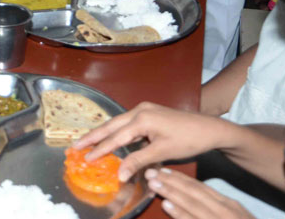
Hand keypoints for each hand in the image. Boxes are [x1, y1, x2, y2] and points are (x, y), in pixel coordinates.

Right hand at [72, 102, 230, 181]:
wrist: (208, 128)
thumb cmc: (187, 139)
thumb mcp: (162, 152)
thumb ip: (138, 161)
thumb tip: (118, 175)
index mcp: (141, 118)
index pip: (115, 137)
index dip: (99, 149)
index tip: (85, 158)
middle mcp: (139, 110)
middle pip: (111, 125)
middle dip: (93, 136)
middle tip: (75, 146)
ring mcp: (144, 109)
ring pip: (118, 123)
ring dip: (103, 132)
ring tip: (86, 142)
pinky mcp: (149, 112)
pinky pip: (127, 123)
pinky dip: (115, 131)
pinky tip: (110, 137)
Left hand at [144, 168, 255, 218]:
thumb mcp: (234, 218)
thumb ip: (216, 209)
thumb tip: (191, 202)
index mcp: (229, 207)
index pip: (202, 189)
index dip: (182, 179)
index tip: (165, 170)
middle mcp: (226, 212)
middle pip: (195, 193)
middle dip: (172, 181)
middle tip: (152, 171)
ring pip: (194, 205)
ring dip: (172, 192)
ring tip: (154, 183)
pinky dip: (182, 214)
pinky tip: (168, 206)